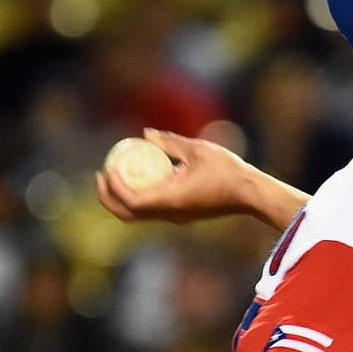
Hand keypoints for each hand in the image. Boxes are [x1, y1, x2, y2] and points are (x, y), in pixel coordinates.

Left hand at [95, 128, 306, 228]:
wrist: (250, 194)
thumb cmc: (228, 170)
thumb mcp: (197, 149)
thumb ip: (169, 141)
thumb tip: (145, 134)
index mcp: (170, 200)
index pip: (130, 200)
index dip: (113, 186)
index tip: (108, 167)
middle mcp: (169, 214)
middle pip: (127, 214)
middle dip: (108, 197)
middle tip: (101, 174)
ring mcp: (176, 217)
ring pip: (138, 214)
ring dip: (122, 198)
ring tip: (116, 174)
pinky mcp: (182, 215)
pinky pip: (152, 209)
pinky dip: (139, 196)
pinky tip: (140, 176)